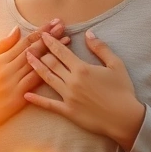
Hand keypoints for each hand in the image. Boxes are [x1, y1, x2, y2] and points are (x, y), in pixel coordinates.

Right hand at [0, 20, 70, 148]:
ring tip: (67, 42)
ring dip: (54, 53)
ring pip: (37, 64)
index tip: (53, 23)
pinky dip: (47, 73)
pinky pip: (34, 83)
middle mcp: (7, 69)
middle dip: (50, 37)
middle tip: (63, 26)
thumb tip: (15, 30)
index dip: (40, 32)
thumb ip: (0, 47)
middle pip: (33, 50)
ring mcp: (13, 83)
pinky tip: (58, 66)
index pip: (24, 42)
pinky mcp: (17, 98)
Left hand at [24, 30, 145, 151]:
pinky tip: (26, 95)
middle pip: (51, 63)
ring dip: (35, 67)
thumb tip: (89, 33)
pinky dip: (37, 100)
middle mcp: (72, 81)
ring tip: (26, 59)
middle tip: (30, 44)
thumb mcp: (116, 65)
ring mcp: (68, 97)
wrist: (124, 118)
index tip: (42, 34)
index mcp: (82, 68)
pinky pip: (49, 104)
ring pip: (47, 79)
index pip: (61, 52)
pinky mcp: (68, 111)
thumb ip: (101, 48)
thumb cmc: (122, 90)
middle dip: (40, 51)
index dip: (50, 42)